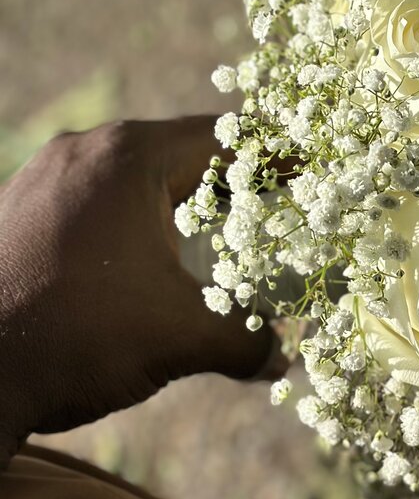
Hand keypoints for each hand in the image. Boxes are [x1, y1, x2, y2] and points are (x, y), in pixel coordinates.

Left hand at [0, 117, 273, 465]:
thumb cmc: (81, 338)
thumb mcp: (182, 338)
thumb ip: (246, 340)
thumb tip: (283, 361)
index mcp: (130, 158)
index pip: (224, 138)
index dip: (274, 154)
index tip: (309, 169)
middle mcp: (84, 150)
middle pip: (179, 150)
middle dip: (229, 179)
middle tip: (274, 201)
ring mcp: (43, 176)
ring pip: (132, 174)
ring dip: (178, 199)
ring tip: (217, 230)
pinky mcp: (18, 207)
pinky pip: (94, 198)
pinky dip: (133, 216)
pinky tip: (148, 255)